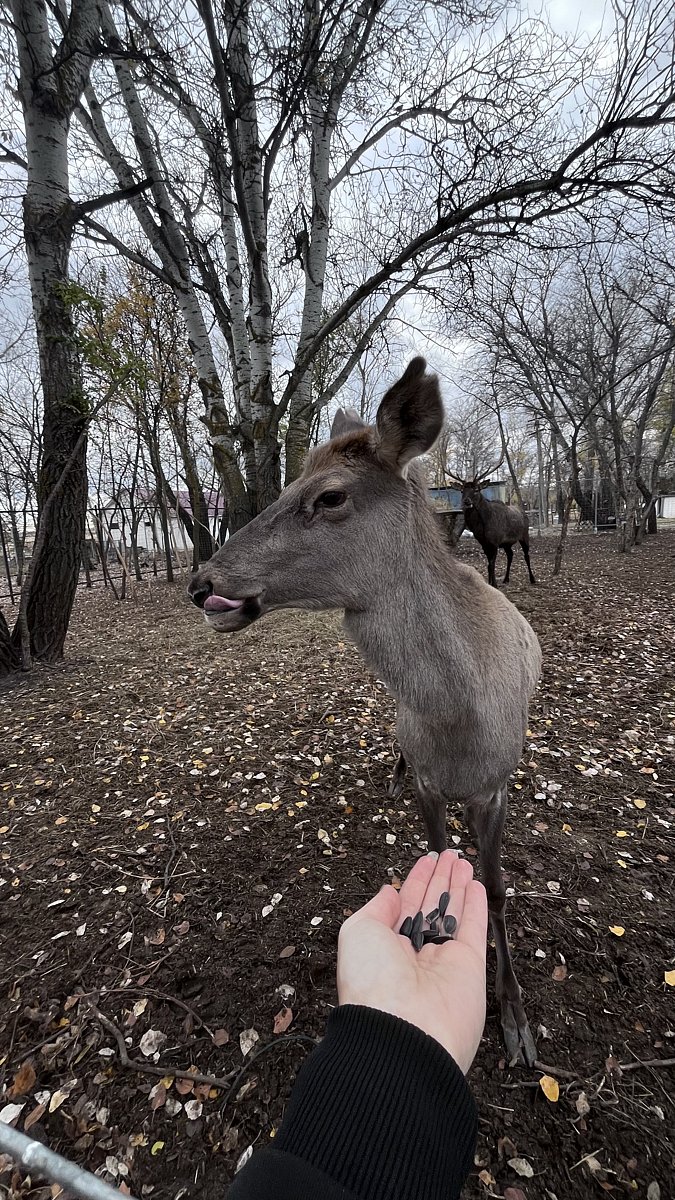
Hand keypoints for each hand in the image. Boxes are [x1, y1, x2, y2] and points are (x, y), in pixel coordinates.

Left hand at [337, 850, 487, 1072]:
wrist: (402, 1032)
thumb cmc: (372, 981)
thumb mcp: (357, 933)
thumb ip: (376, 908)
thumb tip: (389, 892)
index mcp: (387, 947)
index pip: (405, 906)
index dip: (416, 880)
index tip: (426, 859)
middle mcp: (416, 953)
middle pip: (432, 906)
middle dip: (440, 880)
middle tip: (450, 854)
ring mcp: (445, 960)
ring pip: (454, 913)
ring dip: (459, 886)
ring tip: (463, 860)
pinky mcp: (471, 967)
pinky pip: (475, 929)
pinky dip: (477, 906)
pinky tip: (476, 884)